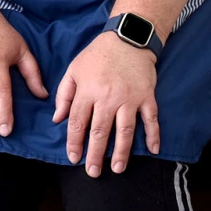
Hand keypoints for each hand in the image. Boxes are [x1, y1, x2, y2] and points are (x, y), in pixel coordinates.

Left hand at [52, 31, 160, 176]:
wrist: (127, 38)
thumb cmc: (96, 55)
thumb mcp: (73, 70)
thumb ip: (64, 95)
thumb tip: (57, 119)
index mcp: (88, 90)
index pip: (78, 121)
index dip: (74, 142)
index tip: (73, 157)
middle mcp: (108, 97)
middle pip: (100, 131)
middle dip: (95, 154)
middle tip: (93, 172)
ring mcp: (129, 98)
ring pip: (125, 130)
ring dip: (121, 152)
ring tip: (118, 168)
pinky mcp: (147, 96)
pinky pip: (151, 119)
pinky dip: (153, 135)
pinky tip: (153, 150)